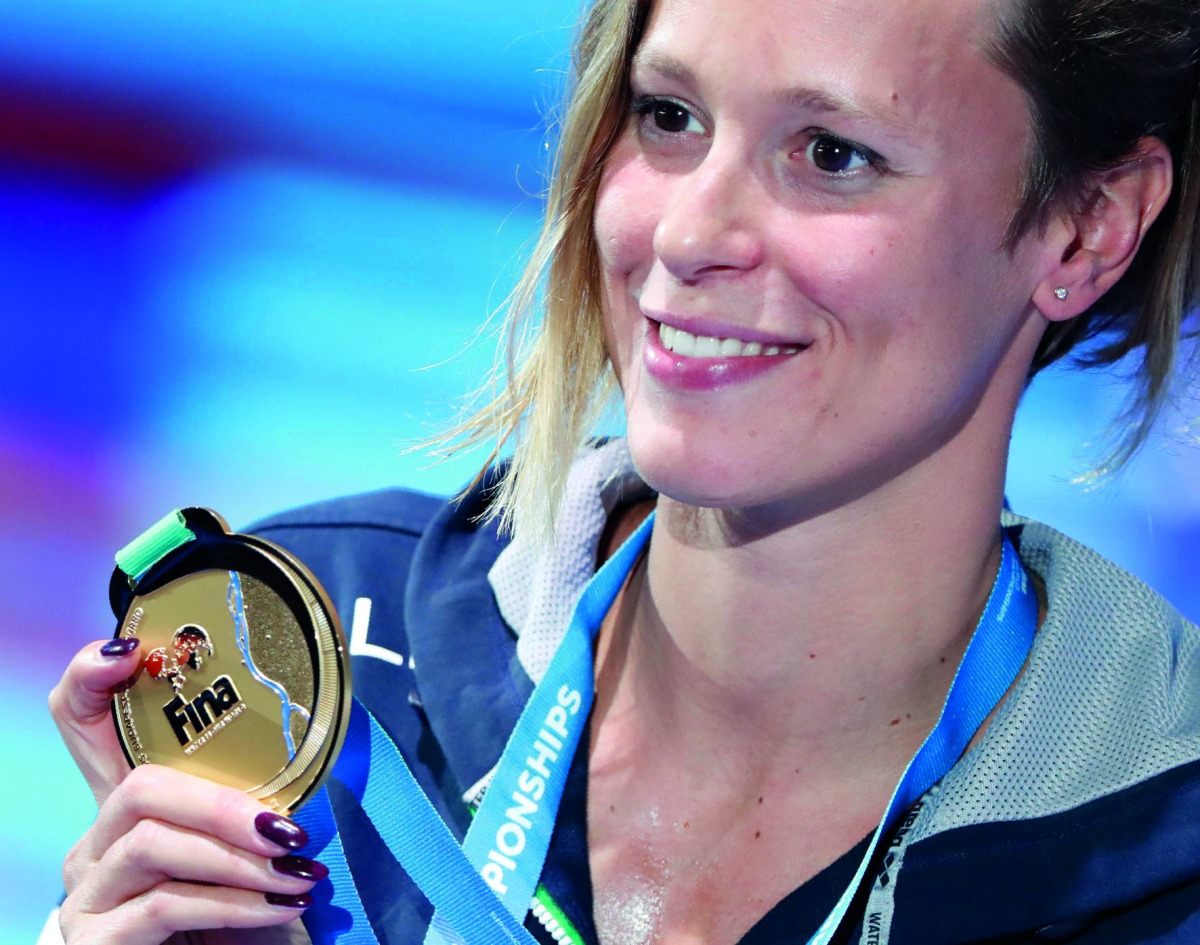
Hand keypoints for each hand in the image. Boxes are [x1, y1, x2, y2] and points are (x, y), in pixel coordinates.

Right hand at [49, 639, 323, 944]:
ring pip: (153, 845)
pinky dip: (232, 902)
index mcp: (131, 806)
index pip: (83, 724)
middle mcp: (96, 841)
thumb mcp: (249, 849)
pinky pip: (163, 903)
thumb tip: (330, 744)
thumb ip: (260, 800)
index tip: (127, 652)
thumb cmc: (239, 914)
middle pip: (139, 787)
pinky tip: (278, 906)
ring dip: (237, 859)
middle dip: (221, 804)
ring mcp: (89, 893)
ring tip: (296, 874)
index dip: (89, 681)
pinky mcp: (95, 942)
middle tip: (286, 829)